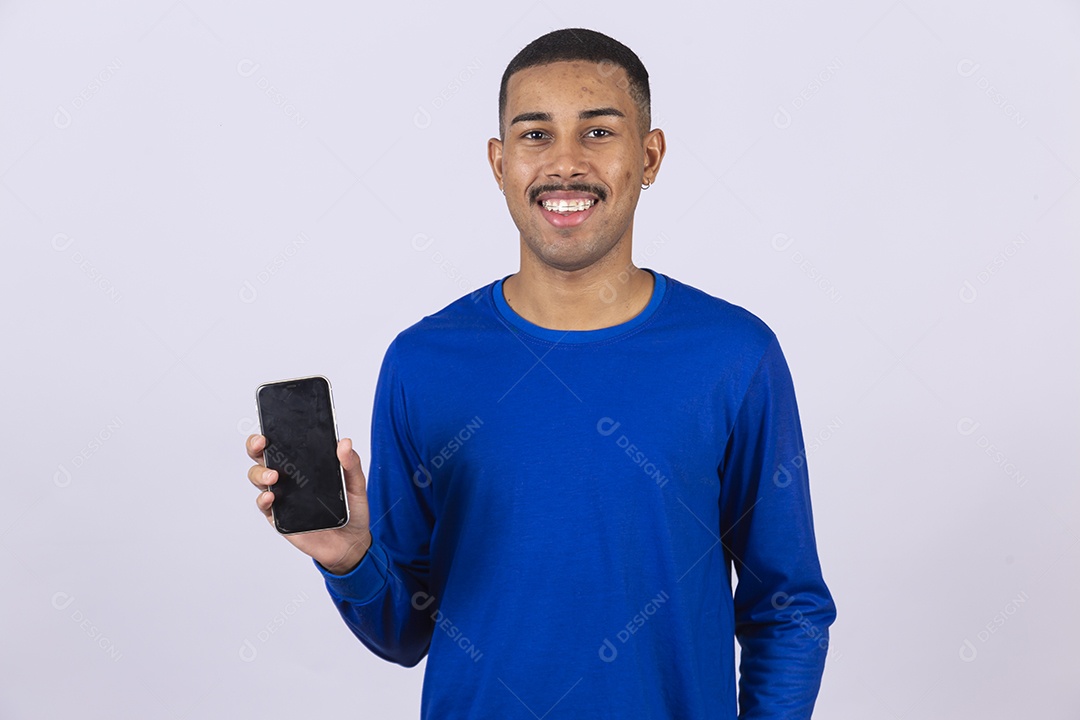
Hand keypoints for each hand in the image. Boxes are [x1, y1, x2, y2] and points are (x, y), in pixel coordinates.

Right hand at [246, 434, 372, 573]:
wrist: (351, 544)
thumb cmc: (350, 511)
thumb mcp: (356, 485)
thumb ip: (351, 464)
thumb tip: (345, 442)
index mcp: (305, 465)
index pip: (284, 444)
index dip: (273, 432)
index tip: (271, 424)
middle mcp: (289, 478)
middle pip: (263, 457)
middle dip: (255, 446)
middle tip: (262, 443)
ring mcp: (282, 497)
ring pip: (258, 479)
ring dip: (260, 473)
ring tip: (273, 476)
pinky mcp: (280, 518)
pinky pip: (265, 506)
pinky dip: (263, 500)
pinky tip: (270, 497)